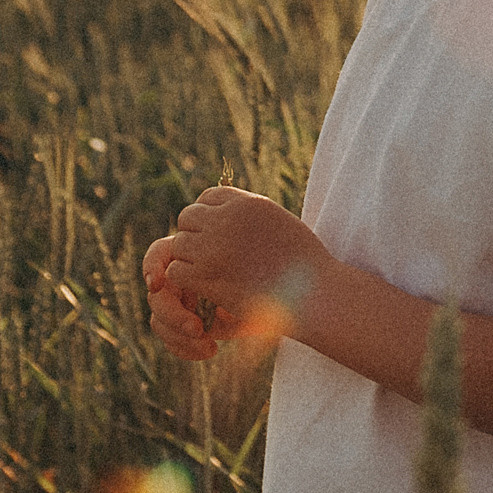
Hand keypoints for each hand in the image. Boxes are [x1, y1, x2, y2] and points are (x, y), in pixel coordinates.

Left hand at [143, 186, 317, 359]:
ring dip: (189, 259)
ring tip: (209, 274)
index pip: (208, 196)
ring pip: (179, 245)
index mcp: (247, 204)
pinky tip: (204, 288)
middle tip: (208, 257)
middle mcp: (228, 220)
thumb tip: (227, 211)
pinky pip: (177, 271)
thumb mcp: (279, 222)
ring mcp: (215, 248)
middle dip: (194, 235)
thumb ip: (250, 215)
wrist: (315, 296)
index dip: (208, 215)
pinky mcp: (207, 277)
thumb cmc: (305, 264)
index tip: (216, 234)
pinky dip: (187, 281)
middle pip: (188, 218)